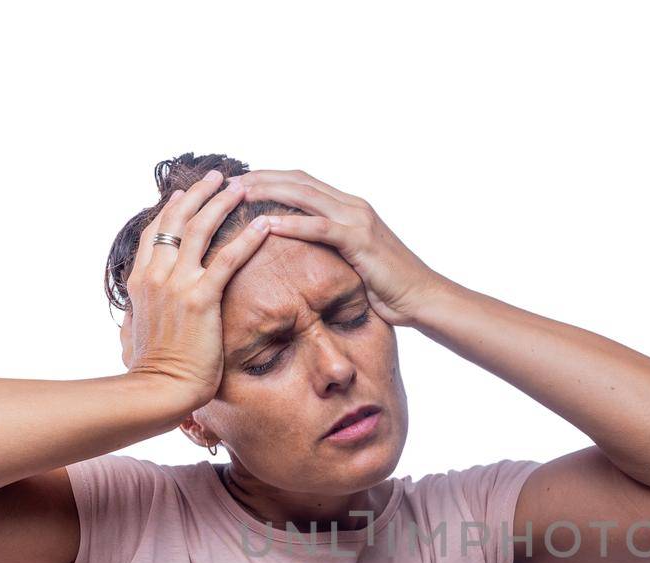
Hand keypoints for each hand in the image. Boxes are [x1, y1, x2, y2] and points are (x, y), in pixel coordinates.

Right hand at [121, 171, 272, 410]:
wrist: (156, 391)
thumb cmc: (149, 373)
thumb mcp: (132, 337)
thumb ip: (134, 319)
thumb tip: (130, 320)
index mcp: (140, 281)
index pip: (154, 232)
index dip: (171, 210)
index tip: (185, 194)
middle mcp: (155, 274)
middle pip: (176, 219)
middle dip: (199, 194)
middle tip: (219, 177)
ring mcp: (176, 283)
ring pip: (201, 229)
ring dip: (222, 202)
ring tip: (242, 186)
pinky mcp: (200, 298)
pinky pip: (228, 259)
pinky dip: (248, 238)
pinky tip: (266, 224)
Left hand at [237, 169, 449, 327]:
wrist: (423, 298)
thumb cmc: (390, 287)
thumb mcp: (354, 261)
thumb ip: (331, 248)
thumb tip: (303, 255)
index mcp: (349, 207)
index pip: (301, 181)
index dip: (268, 178)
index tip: (238, 182)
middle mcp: (352, 205)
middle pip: (297, 180)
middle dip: (260, 178)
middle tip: (227, 182)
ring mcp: (358, 220)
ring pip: (304, 196)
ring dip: (268, 193)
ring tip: (237, 195)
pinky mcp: (361, 240)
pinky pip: (320, 227)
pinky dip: (292, 223)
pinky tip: (266, 224)